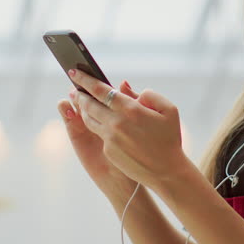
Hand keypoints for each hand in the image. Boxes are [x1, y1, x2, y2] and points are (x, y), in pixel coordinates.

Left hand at [68, 69, 188, 189]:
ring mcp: (110, 138)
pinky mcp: (108, 150)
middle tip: (73, 88)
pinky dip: (96, 123)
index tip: (74, 71)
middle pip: (89, 104)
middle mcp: (116, 123)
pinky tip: (96, 119)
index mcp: (131, 110)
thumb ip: (147, 95)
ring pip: (90, 119)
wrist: (166, 171)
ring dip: (83, 109)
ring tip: (81, 102)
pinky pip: (99, 133)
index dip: (85, 79)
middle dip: (79, 94)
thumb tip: (123, 86)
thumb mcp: (168, 110)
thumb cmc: (170, 138)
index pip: (100, 90)